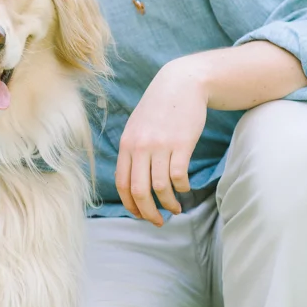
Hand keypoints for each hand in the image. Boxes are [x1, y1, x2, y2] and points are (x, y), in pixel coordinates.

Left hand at [115, 61, 207, 225]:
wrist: (182, 84)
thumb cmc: (159, 108)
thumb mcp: (137, 126)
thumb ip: (132, 150)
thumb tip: (131, 180)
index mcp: (126, 145)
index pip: (122, 184)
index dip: (130, 204)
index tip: (140, 215)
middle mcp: (140, 147)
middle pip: (139, 190)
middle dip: (148, 212)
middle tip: (158, 222)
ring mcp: (160, 146)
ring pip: (160, 187)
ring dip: (169, 204)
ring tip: (175, 209)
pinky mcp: (181, 144)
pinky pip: (178, 176)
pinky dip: (182, 188)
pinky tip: (185, 189)